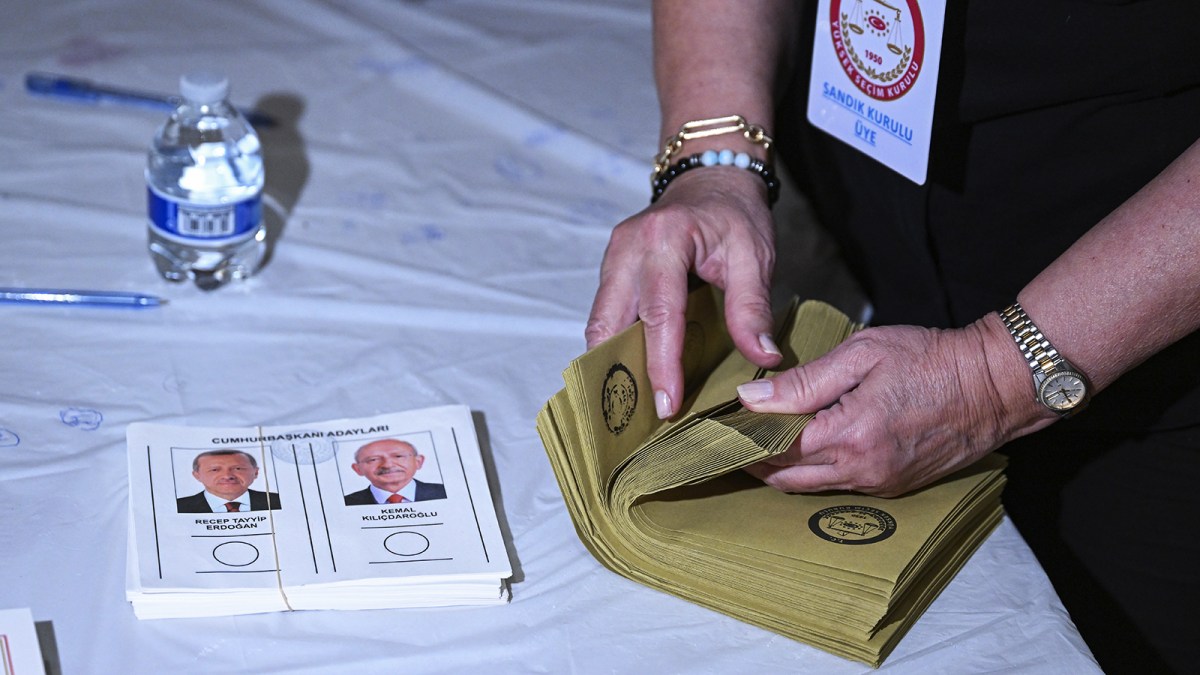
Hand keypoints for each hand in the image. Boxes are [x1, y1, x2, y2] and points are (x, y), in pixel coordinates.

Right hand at [586, 167, 782, 418]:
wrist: (710, 179)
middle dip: (620, 372)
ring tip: (630, 406)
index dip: (661, 363)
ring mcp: (613, 257)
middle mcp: (628, 247)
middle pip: (610, 321)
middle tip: (636, 420)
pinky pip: (605, 315)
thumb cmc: (734, 215)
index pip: (659, 313)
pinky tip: (630, 376)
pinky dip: (614, 347)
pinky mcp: (611, 269)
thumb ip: (752, 307)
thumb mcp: (754, 255)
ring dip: (612, 363)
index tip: (667, 405)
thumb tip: (763, 358)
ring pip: (600, 322)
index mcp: (664, 239)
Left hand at [736, 315, 1052, 496]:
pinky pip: (839, 486)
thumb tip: (751, 398)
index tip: (719, 427)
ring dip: (783, 470)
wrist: (994, 385)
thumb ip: (803, 381)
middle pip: (785, 479)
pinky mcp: (894, 486)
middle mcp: (860, 470)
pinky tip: (806, 449)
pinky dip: (815, 472)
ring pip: (810, 487)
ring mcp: (879, 484)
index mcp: (847, 436)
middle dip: (754, 462)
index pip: (773, 449)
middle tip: (731, 441)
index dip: (742, 439)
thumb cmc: (930, 359)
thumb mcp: (862, 354)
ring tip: (759, 444)